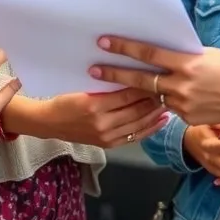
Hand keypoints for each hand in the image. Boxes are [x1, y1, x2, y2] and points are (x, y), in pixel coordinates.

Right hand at [34, 88, 167, 148]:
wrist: (49, 123)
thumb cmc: (65, 100)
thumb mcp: (84, 89)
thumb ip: (107, 86)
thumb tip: (134, 77)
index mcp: (95, 105)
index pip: (127, 94)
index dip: (146, 85)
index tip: (159, 75)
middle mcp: (102, 123)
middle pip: (136, 110)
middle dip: (155, 98)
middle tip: (170, 87)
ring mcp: (106, 136)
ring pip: (139, 124)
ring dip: (156, 113)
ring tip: (170, 101)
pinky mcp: (108, 144)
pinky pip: (135, 137)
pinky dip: (150, 129)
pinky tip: (162, 120)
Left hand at [90, 38, 219, 125]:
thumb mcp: (208, 55)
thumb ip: (183, 56)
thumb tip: (164, 53)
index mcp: (187, 64)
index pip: (148, 54)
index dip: (125, 48)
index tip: (105, 43)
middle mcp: (181, 85)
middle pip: (140, 79)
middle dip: (114, 73)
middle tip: (94, 69)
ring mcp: (183, 104)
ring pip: (153, 96)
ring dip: (137, 90)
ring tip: (120, 84)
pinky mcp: (186, 118)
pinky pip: (170, 107)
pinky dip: (167, 100)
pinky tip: (170, 95)